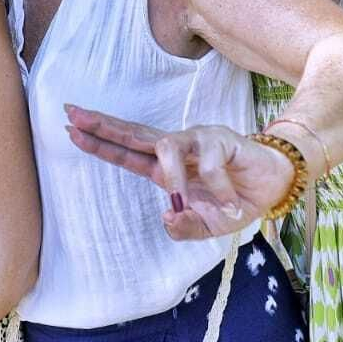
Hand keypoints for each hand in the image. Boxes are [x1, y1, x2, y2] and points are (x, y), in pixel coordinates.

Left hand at [64, 105, 294, 240]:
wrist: (273, 187)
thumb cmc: (234, 201)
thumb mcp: (206, 225)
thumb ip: (185, 227)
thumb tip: (167, 216)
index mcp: (165, 168)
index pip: (125, 152)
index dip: (98, 142)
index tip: (70, 128)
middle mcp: (176, 149)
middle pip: (133, 133)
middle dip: (102, 124)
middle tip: (72, 114)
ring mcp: (198, 141)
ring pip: (167, 145)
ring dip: (171, 175)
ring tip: (182, 197)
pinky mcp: (223, 139)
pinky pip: (211, 164)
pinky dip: (218, 188)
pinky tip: (231, 202)